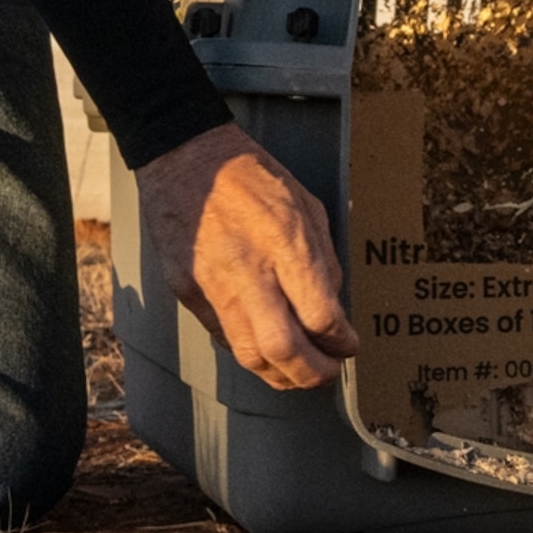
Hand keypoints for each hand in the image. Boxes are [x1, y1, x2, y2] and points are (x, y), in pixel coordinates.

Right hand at [135, 124, 359, 390]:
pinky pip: (223, 337)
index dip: (340, 341)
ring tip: (298, 373)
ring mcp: (212, 285)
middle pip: (284, 349)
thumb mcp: (304, 203)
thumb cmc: (249, 175)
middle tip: (327, 373)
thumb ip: (322, 257)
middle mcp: (248, 270)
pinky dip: (249, 351)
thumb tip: (332, 305)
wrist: (184, 157)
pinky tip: (266, 349)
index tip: (348, 345)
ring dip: (280, 374)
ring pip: (249, 355)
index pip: (319, 315)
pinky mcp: (187, 292)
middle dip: (312, 373)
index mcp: (285, 242)